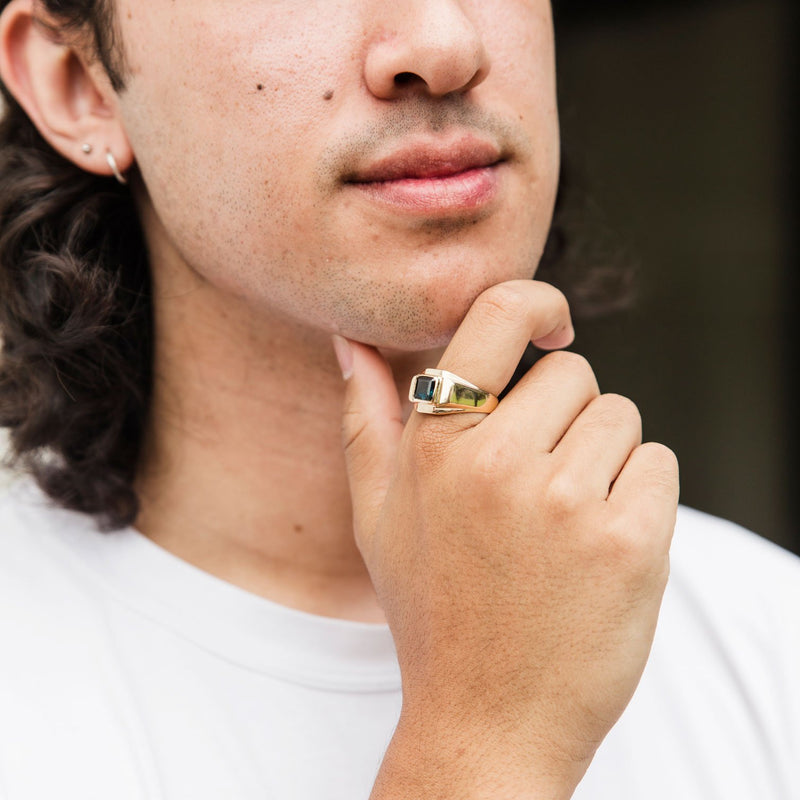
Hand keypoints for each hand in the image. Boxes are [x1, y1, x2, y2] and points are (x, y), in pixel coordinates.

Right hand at [335, 280, 678, 798]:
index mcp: (437, 445)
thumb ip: (363, 417)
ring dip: (602, 459)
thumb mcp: (376, 512)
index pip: (498, 316)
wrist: (488, 718)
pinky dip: (640, 497)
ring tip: (562, 524)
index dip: (536, 303)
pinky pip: (657, 466)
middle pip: (575, 374)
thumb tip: (347, 341)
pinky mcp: (630, 541)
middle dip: (565, 416)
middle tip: (536, 485)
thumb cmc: (431, 609)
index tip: (552, 324)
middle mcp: (499, 463)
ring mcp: (566, 502)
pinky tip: (598, 548)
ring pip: (620, 418)